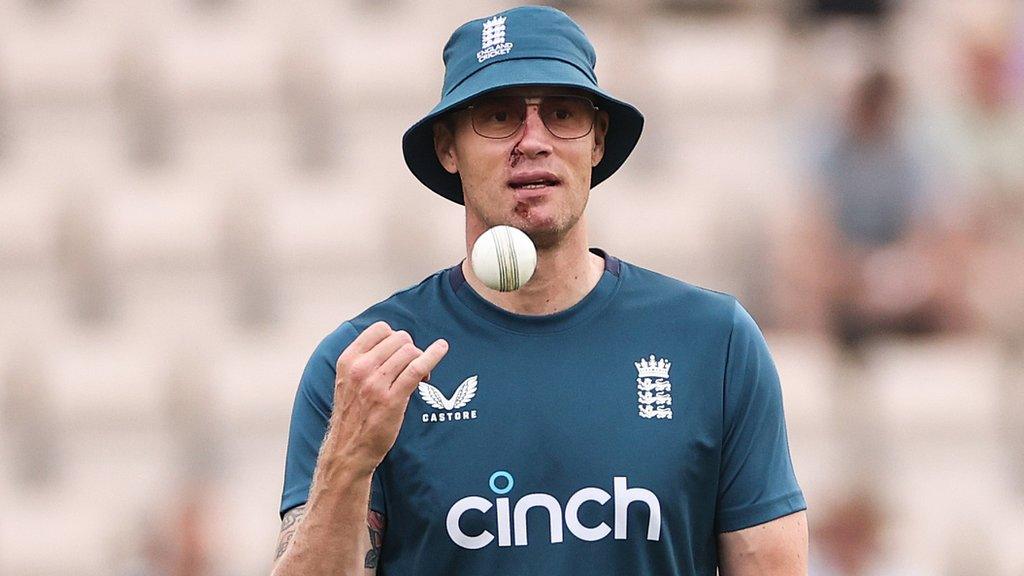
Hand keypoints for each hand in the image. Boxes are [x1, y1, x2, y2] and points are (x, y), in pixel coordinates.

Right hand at [328, 321, 448, 473]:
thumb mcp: (348, 380)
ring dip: (421, 359)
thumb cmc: (353, 415)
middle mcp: (360, 369)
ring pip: (410, 351)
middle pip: (399, 338)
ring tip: (421, 376)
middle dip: (411, 349)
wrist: (348, 450)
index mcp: (348, 360)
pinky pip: (417, 368)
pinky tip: (442, 349)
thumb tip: (395, 343)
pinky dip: (433, 356)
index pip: (380, 329)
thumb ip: (365, 360)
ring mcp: (375, 384)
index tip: (400, 353)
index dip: (396, 337)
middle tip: (412, 368)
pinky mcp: (392, 399)